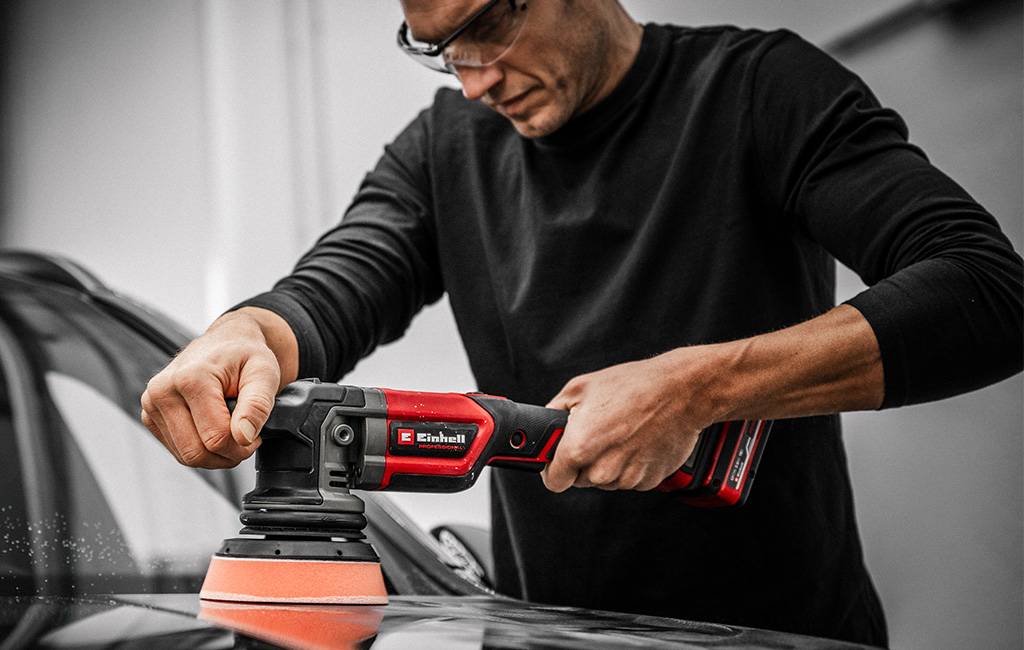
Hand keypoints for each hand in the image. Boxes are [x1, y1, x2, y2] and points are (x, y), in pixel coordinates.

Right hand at [140, 308, 295, 468]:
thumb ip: (258, 406)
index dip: (242, 446)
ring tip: (232, 429)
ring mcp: (152, 404)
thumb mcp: (264, 374)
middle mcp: (163, 391)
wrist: (228, 342)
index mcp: (190, 378)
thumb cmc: (246, 355)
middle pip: (196, 452)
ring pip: (185, 456)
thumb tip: (243, 437)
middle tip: (246, 436)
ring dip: (214, 454)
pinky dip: (200, 448)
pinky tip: (214, 428)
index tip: (256, 434)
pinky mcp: (151, 415)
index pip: (215, 438)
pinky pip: (177, 451)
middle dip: (227, 454)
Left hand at [541, 349, 716, 492]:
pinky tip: (636, 440)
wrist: (681, 391)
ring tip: (620, 432)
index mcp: (579, 448)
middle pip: (579, 480)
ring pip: (604, 480)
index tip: (558, 460)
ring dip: (606, 463)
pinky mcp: (648, 481)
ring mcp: (627, 478)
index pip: (553, 481)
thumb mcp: (581, 387)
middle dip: (582, 461)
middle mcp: (602, 470)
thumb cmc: (635, 386)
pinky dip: (629, 464)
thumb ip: (554, 411)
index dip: (553, 468)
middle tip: (596, 434)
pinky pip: (628, 478)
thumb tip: (546, 425)